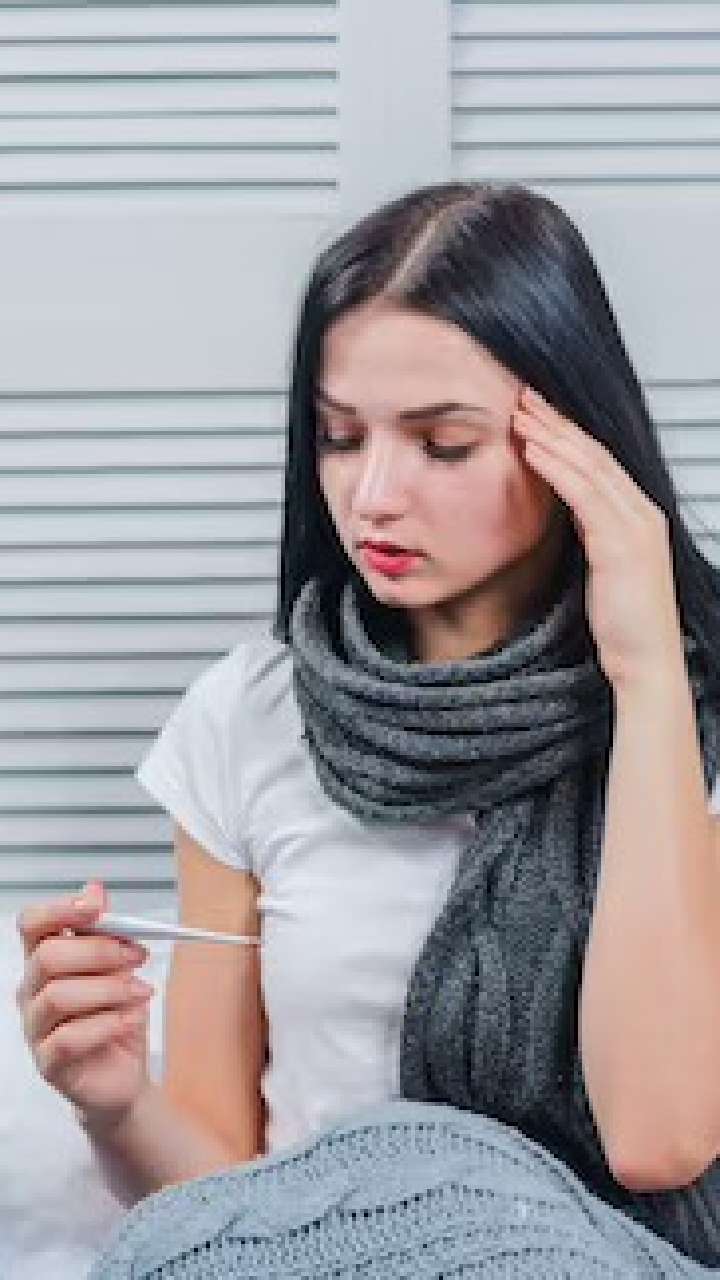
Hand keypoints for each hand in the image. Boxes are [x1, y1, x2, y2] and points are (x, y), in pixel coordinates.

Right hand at [15, 881, 154, 1131]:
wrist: (123, 1074)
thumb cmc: (115, 1017)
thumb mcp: (120, 967)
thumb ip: (105, 930)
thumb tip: (93, 888)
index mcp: (45, 961)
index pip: (31, 924)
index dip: (59, 910)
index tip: (96, 908)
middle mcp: (32, 992)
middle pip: (49, 956)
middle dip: (100, 951)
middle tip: (137, 955)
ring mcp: (36, 1029)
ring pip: (59, 996)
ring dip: (109, 989)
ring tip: (141, 992)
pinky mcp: (49, 1063)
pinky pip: (68, 1039)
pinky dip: (107, 1024)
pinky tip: (130, 1019)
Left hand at [512, 384, 684, 693]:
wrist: (646, 660)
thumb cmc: (625, 622)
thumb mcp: (605, 567)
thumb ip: (593, 534)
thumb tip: (573, 514)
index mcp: (638, 517)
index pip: (599, 462)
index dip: (567, 434)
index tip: (537, 414)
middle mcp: (641, 513)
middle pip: (594, 454)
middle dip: (557, 423)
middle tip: (524, 397)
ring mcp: (634, 526)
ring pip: (589, 467)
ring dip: (551, 437)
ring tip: (521, 416)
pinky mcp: (621, 544)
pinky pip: (584, 495)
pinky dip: (557, 469)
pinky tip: (534, 452)